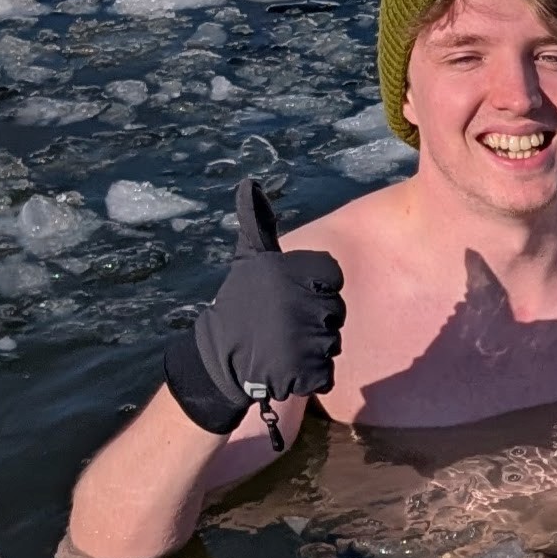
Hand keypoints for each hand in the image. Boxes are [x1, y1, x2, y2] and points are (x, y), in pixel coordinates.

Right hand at [161, 179, 346, 440]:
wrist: (220, 359)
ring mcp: (305, 340)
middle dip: (315, 319)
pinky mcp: (306, 372)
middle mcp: (301, 304)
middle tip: (282, 323)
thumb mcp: (248, 259)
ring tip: (282, 344)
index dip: (314, 287)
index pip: (331, 276)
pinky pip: (326, 372)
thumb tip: (248, 184)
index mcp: (292, 273)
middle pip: (336, 311)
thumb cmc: (240, 305)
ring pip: (332, 342)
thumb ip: (257, 223)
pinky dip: (311, 373)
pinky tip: (286, 365)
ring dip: (313, 347)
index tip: (287, 295)